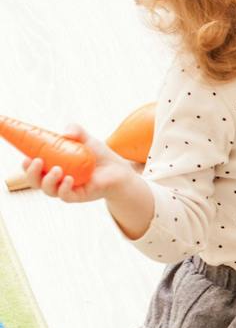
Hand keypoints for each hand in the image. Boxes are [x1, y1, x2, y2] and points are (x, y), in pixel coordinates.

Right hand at [20, 126, 136, 203]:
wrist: (118, 169)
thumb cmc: (98, 154)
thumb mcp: (87, 139)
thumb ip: (76, 131)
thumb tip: (66, 132)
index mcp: (51, 166)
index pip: (33, 168)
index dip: (26, 165)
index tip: (25, 157)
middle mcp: (55, 179)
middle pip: (35, 181)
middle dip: (31, 173)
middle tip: (37, 162)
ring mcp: (66, 189)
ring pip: (48, 190)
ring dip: (48, 180)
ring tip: (57, 169)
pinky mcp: (78, 196)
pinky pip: (65, 196)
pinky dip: (64, 188)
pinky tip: (69, 179)